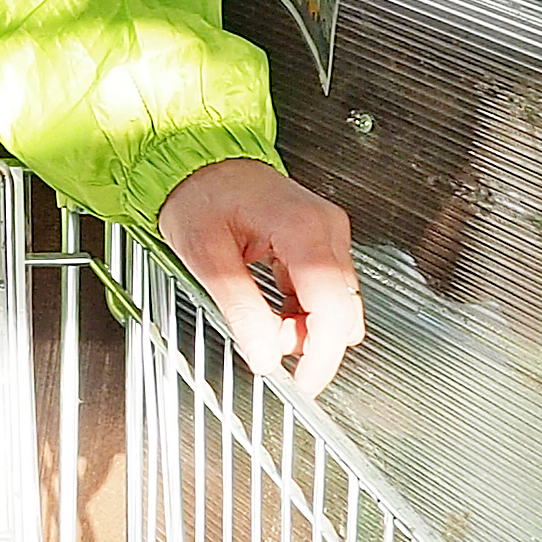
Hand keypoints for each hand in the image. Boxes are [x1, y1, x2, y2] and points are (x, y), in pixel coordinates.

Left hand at [158, 157, 363, 395]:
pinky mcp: (322, 240)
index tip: (303, 382)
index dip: (322, 353)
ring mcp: (328, 232)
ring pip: (338, 302)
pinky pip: (327, 289)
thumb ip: (239, 308)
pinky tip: (275, 309)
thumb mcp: (205, 256)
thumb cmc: (198, 193)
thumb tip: (264, 355)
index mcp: (301, 228)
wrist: (197, 158)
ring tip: (262, 319)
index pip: (333, 306)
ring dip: (306, 325)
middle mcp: (326, 227)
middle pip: (343, 308)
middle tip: (265, 343)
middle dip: (310, 340)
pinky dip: (305, 310)